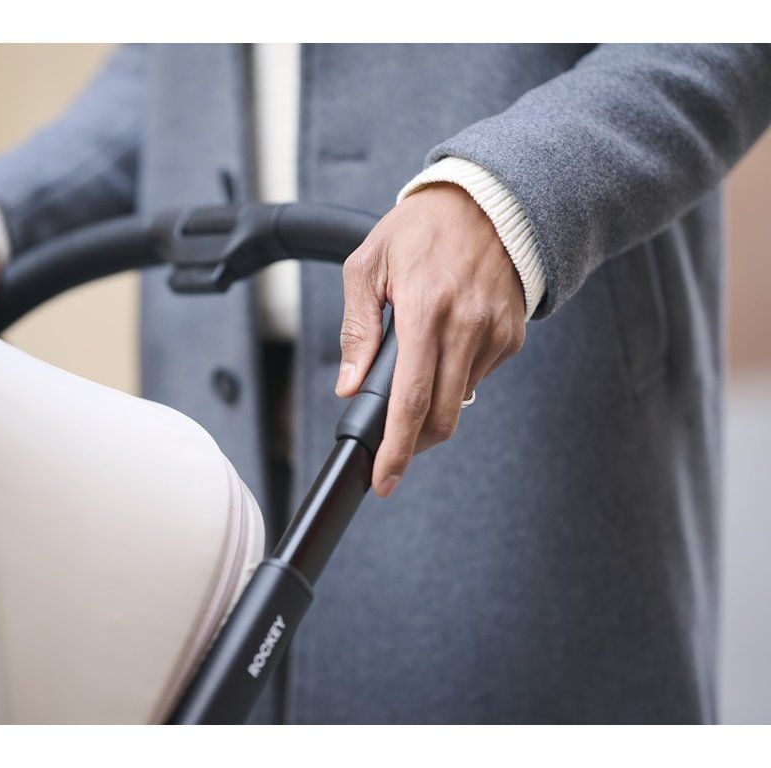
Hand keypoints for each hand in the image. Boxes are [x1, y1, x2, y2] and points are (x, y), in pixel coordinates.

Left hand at [336, 183, 525, 497]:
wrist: (489, 200)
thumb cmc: (420, 229)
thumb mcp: (368, 265)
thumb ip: (356, 328)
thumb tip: (348, 384)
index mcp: (424, 310)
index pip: (409, 399)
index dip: (396, 449)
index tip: (383, 479)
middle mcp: (465, 326)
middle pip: (441, 416)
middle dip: (415, 444)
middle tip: (392, 450)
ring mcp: (495, 333)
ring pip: (460, 401)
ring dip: (433, 405)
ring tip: (414, 370)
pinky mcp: (513, 335)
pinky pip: (479, 377)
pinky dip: (455, 378)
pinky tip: (444, 347)